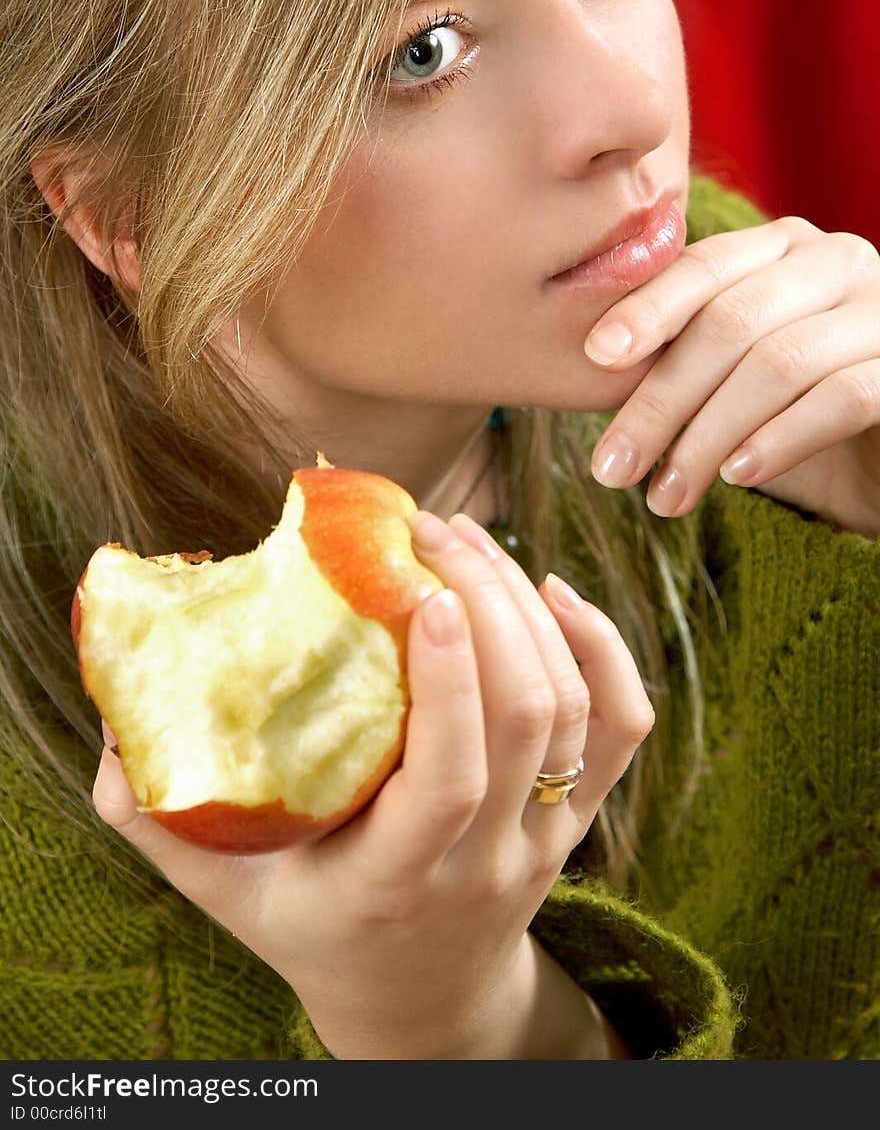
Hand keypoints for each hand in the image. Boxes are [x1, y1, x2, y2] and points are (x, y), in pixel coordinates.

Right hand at [91, 509, 652, 1059]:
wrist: (421, 999)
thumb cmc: (314, 927)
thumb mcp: (229, 892)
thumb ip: (163, 821)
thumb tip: (116, 724)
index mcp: (401, 879)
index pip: (452, 780)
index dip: (450, 682)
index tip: (424, 591)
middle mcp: (492, 858)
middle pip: (529, 717)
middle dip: (489, 602)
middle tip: (430, 527)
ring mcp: (549, 837)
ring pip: (577, 709)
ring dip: (531, 606)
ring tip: (470, 538)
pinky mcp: (580, 814)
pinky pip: (625, 725)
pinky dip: (604, 646)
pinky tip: (553, 589)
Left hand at [583, 216, 879, 538]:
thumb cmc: (798, 421)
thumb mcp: (729, 381)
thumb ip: (678, 356)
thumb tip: (591, 363)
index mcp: (783, 249)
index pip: (704, 266)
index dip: (647, 308)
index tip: (594, 356)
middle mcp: (837, 263)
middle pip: (731, 321)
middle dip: (662, 401)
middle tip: (612, 469)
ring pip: (778, 363)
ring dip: (708, 436)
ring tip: (665, 496)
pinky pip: (842, 396)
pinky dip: (780, 438)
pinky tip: (738, 477)